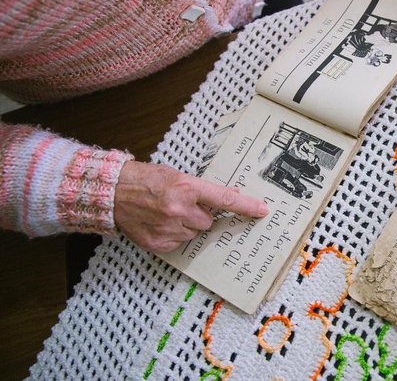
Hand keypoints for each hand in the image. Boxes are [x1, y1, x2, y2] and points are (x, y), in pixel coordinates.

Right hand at [114, 161, 268, 252]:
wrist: (112, 192)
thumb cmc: (145, 179)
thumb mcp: (177, 175)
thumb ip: (202, 188)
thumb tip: (229, 196)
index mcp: (186, 188)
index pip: (223, 199)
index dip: (245, 206)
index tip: (262, 210)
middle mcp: (179, 209)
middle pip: (208, 221)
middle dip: (200, 214)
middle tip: (183, 205)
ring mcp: (168, 228)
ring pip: (194, 233)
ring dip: (187, 225)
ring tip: (166, 213)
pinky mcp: (159, 243)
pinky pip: (179, 243)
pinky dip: (174, 235)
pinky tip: (159, 223)